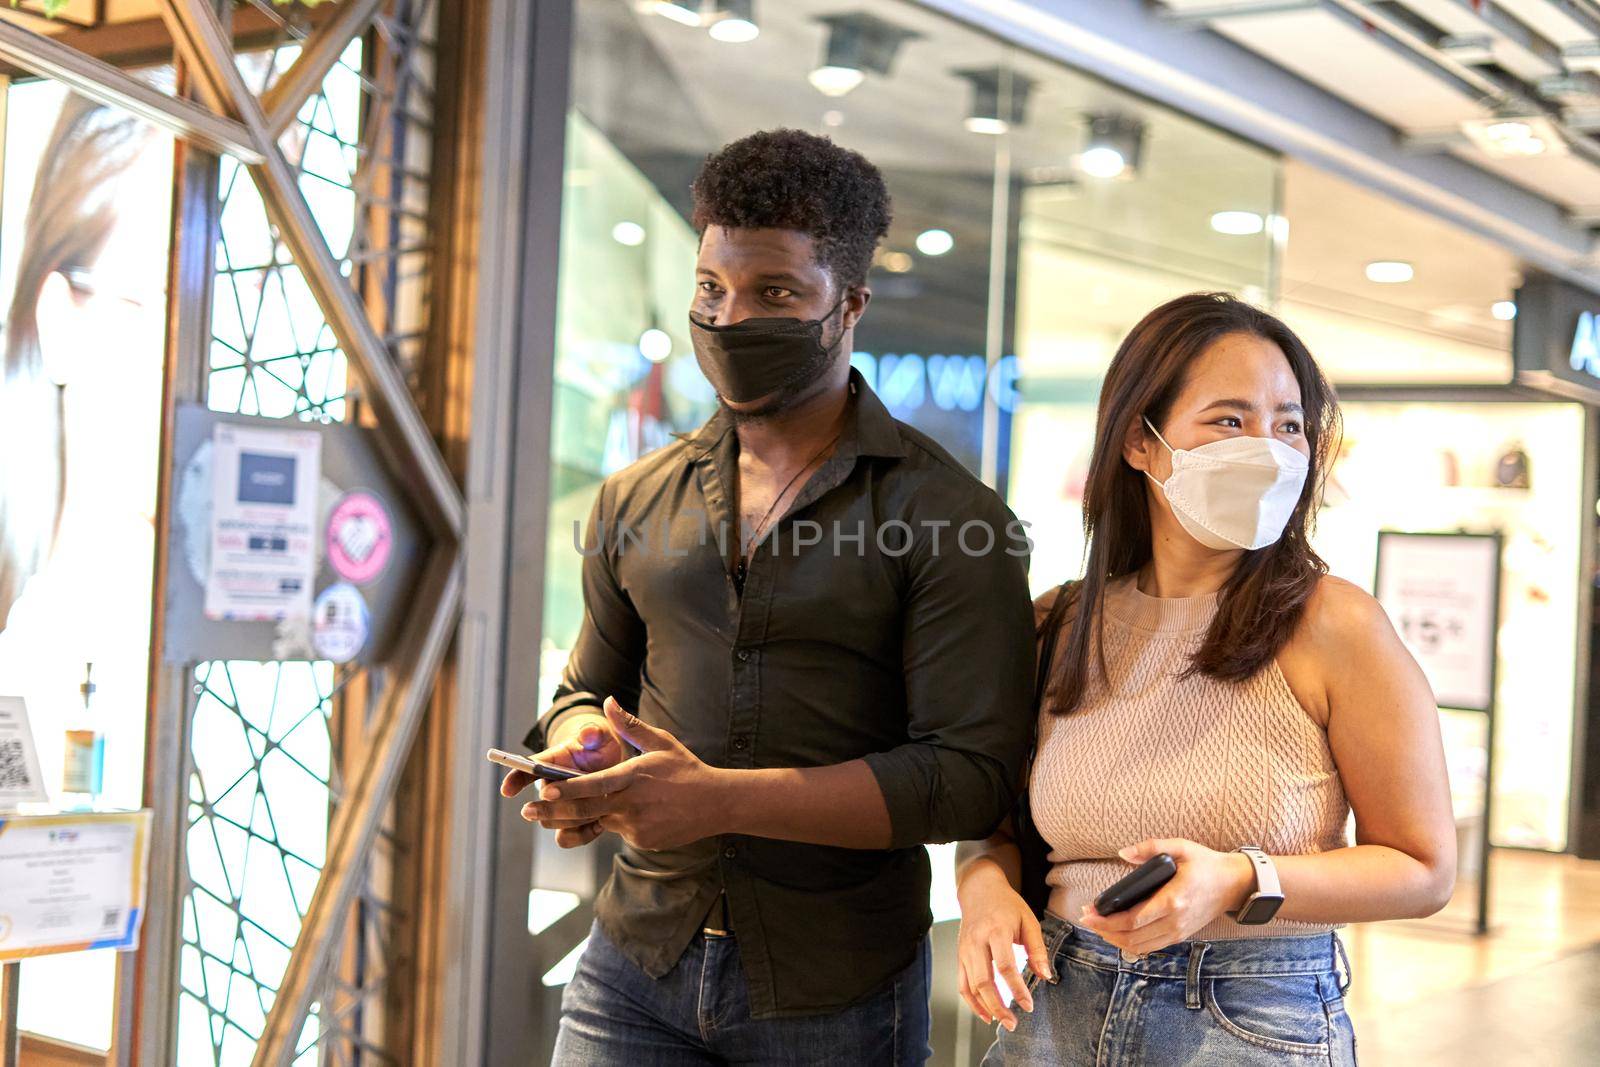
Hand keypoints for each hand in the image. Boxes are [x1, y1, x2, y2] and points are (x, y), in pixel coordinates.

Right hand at [501, 704, 626, 847]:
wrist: (613, 764)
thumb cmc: (601, 746)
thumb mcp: (600, 736)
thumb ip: (593, 734)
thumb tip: (587, 733)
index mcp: (551, 762)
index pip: (527, 769)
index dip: (515, 779)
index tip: (506, 790)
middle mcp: (550, 788)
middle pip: (541, 803)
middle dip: (554, 806)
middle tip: (582, 800)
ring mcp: (559, 808)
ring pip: (552, 822)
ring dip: (574, 818)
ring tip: (599, 807)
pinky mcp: (572, 825)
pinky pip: (567, 838)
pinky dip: (583, 834)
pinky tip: (601, 823)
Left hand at [520, 697, 725, 850]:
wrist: (717, 803)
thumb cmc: (685, 768)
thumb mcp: (660, 742)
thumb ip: (629, 724)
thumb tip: (608, 700)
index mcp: (633, 777)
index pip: (593, 786)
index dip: (566, 790)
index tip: (543, 791)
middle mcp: (631, 804)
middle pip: (584, 811)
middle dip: (552, 812)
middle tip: (528, 811)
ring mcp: (636, 827)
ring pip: (599, 822)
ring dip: (580, 818)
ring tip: (551, 819)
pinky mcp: (642, 841)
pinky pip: (618, 832)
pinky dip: (614, 822)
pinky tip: (627, 814)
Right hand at [955, 861, 1051, 1031]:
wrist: (979, 890)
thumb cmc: (1006, 905)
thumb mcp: (1028, 920)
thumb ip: (1037, 949)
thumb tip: (1045, 976)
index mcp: (995, 930)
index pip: (1005, 966)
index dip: (1017, 989)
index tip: (1028, 1005)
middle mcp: (976, 941)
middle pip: (983, 981)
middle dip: (998, 1006)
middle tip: (1013, 1023)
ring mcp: (964, 950)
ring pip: (971, 986)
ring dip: (986, 1008)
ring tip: (1002, 1022)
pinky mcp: (959, 956)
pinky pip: (962, 984)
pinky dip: (971, 1002)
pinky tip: (985, 1014)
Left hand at [1075, 838, 1253, 955]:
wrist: (1234, 884)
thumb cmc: (1206, 864)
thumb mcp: (1181, 847)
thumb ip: (1150, 847)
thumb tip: (1123, 853)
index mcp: (1173, 901)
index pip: (1133, 920)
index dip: (1107, 921)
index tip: (1088, 913)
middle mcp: (1175, 922)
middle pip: (1131, 937)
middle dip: (1105, 931)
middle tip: (1086, 919)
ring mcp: (1178, 932)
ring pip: (1139, 947)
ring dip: (1115, 940)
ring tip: (1098, 926)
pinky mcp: (1180, 935)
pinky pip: (1150, 946)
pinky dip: (1130, 943)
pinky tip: (1118, 932)